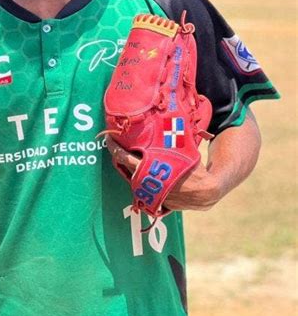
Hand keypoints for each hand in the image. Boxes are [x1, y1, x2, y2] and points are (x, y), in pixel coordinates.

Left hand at [106, 136, 222, 211]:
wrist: (206, 192)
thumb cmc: (193, 167)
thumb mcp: (181, 149)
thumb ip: (171, 137)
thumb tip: (169, 113)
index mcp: (149, 169)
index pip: (123, 157)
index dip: (113, 147)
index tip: (109, 138)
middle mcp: (146, 183)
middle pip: (123, 168)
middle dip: (116, 156)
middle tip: (112, 144)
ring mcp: (149, 194)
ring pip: (130, 179)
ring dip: (125, 168)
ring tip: (122, 155)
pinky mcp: (154, 202)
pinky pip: (141, 189)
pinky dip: (138, 180)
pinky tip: (136, 171)